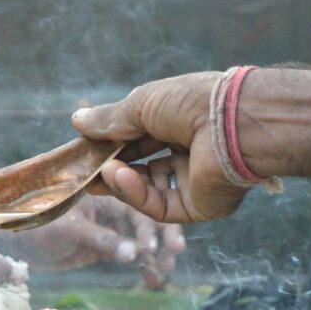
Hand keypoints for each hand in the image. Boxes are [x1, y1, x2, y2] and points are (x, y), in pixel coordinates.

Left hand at [2, 195, 185, 287]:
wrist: (17, 246)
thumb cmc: (37, 227)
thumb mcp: (70, 231)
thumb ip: (101, 240)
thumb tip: (134, 254)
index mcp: (104, 189)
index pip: (137, 200)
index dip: (151, 222)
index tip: (158, 245)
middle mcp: (111, 203)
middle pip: (146, 219)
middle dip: (161, 240)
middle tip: (170, 260)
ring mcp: (110, 224)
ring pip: (142, 238)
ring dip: (155, 255)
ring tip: (163, 274)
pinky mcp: (106, 243)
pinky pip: (130, 253)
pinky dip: (142, 265)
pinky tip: (151, 280)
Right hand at [71, 72, 250, 222]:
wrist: (233, 123)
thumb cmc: (192, 102)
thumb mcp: (142, 104)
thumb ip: (110, 120)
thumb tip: (77, 121)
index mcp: (182, 123)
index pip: (141, 139)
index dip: (114, 144)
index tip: (86, 149)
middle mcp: (190, 152)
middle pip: (144, 168)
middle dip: (114, 169)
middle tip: (86, 171)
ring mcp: (195, 181)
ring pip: (149, 190)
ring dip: (122, 182)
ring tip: (103, 172)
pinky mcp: (200, 206)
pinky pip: (161, 206)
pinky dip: (137, 194)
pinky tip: (119, 178)